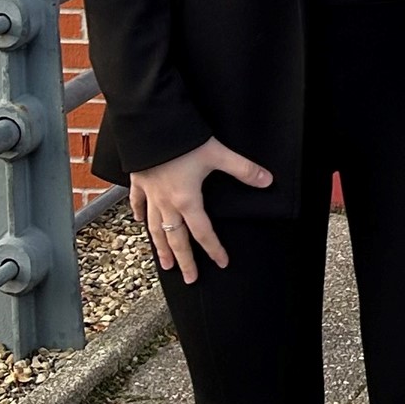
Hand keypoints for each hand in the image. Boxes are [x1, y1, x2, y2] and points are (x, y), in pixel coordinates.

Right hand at [129, 139, 271, 283]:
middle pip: (176, 239)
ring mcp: (150, 194)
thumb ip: (244, 169)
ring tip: (164, 264)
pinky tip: (138, 223)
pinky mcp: (139, 182)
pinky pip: (137, 203)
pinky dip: (137, 214)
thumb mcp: (218, 154)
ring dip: (160, 247)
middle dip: (184, 261)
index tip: (221, 262)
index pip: (203, 232)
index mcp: (187, 200)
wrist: (150, 125)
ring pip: (154, 228)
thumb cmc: (183, 141)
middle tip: (190, 278)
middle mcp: (166, 203)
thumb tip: (267, 181)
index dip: (214, 249)